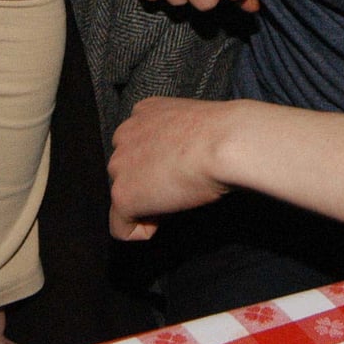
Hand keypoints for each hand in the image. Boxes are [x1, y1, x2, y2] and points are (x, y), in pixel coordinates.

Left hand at [107, 95, 241, 240]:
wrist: (224, 143)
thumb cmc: (222, 134)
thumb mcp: (192, 125)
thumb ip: (176, 137)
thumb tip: (181, 161)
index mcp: (143, 112)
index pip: (138, 146)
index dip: (160, 164)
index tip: (183, 168)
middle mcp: (124, 135)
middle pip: (127, 172)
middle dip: (150, 184)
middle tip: (183, 184)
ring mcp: (119, 165)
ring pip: (124, 196)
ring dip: (148, 203)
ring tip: (179, 195)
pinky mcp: (122, 195)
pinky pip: (121, 228)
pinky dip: (143, 231)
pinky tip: (165, 217)